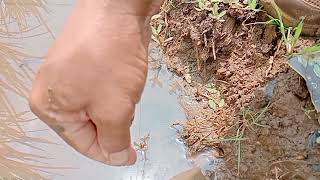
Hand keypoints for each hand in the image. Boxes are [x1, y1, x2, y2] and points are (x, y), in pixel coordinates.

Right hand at [30, 0, 162, 165]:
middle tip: (126, 105)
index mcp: (51, 108)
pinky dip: (118, 91)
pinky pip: (104, 90)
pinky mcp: (87, 64)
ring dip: (118, 104)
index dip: (109, 153)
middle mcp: (55, 93)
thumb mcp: (113, 110)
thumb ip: (114, 140)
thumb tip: (117, 159)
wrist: (117, 10)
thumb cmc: (110, 61)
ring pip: (100, 107)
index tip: (131, 156)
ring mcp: (70, 76)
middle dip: (114, 121)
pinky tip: (124, 76)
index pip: (83, 143)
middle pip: (91, 124)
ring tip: (124, 85)